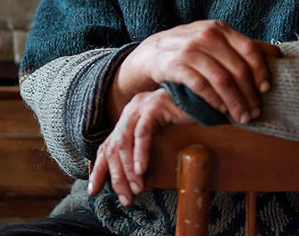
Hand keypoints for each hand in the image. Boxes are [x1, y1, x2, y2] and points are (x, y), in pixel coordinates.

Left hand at [89, 88, 191, 205]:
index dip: (99, 169)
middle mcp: (131, 110)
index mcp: (129, 118)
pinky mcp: (155, 105)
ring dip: (128, 169)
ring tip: (137, 189)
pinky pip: (142, 132)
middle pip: (113, 147)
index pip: (107, 146)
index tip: (94, 191)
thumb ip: (146, 152)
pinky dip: (140, 153)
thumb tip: (135, 184)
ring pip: (124, 142)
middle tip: (126, 198)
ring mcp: (142, 106)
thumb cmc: (188, 121)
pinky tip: (142, 170)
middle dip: (116, 176)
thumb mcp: (162, 139)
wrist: (205, 99)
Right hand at [111, 20, 280, 124]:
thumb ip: (238, 46)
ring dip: (234, 102)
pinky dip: (214, 100)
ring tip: (241, 116)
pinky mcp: (176, 65)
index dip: (261, 71)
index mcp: (220, 28)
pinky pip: (201, 85)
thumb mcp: (213, 40)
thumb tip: (276, 54)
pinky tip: (221, 109)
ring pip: (221, 79)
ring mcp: (190, 49)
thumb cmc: (189, 49)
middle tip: (255, 112)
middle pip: (237, 68)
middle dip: (249, 94)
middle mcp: (207, 35)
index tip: (266, 90)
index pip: (249, 49)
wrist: (151, 52)